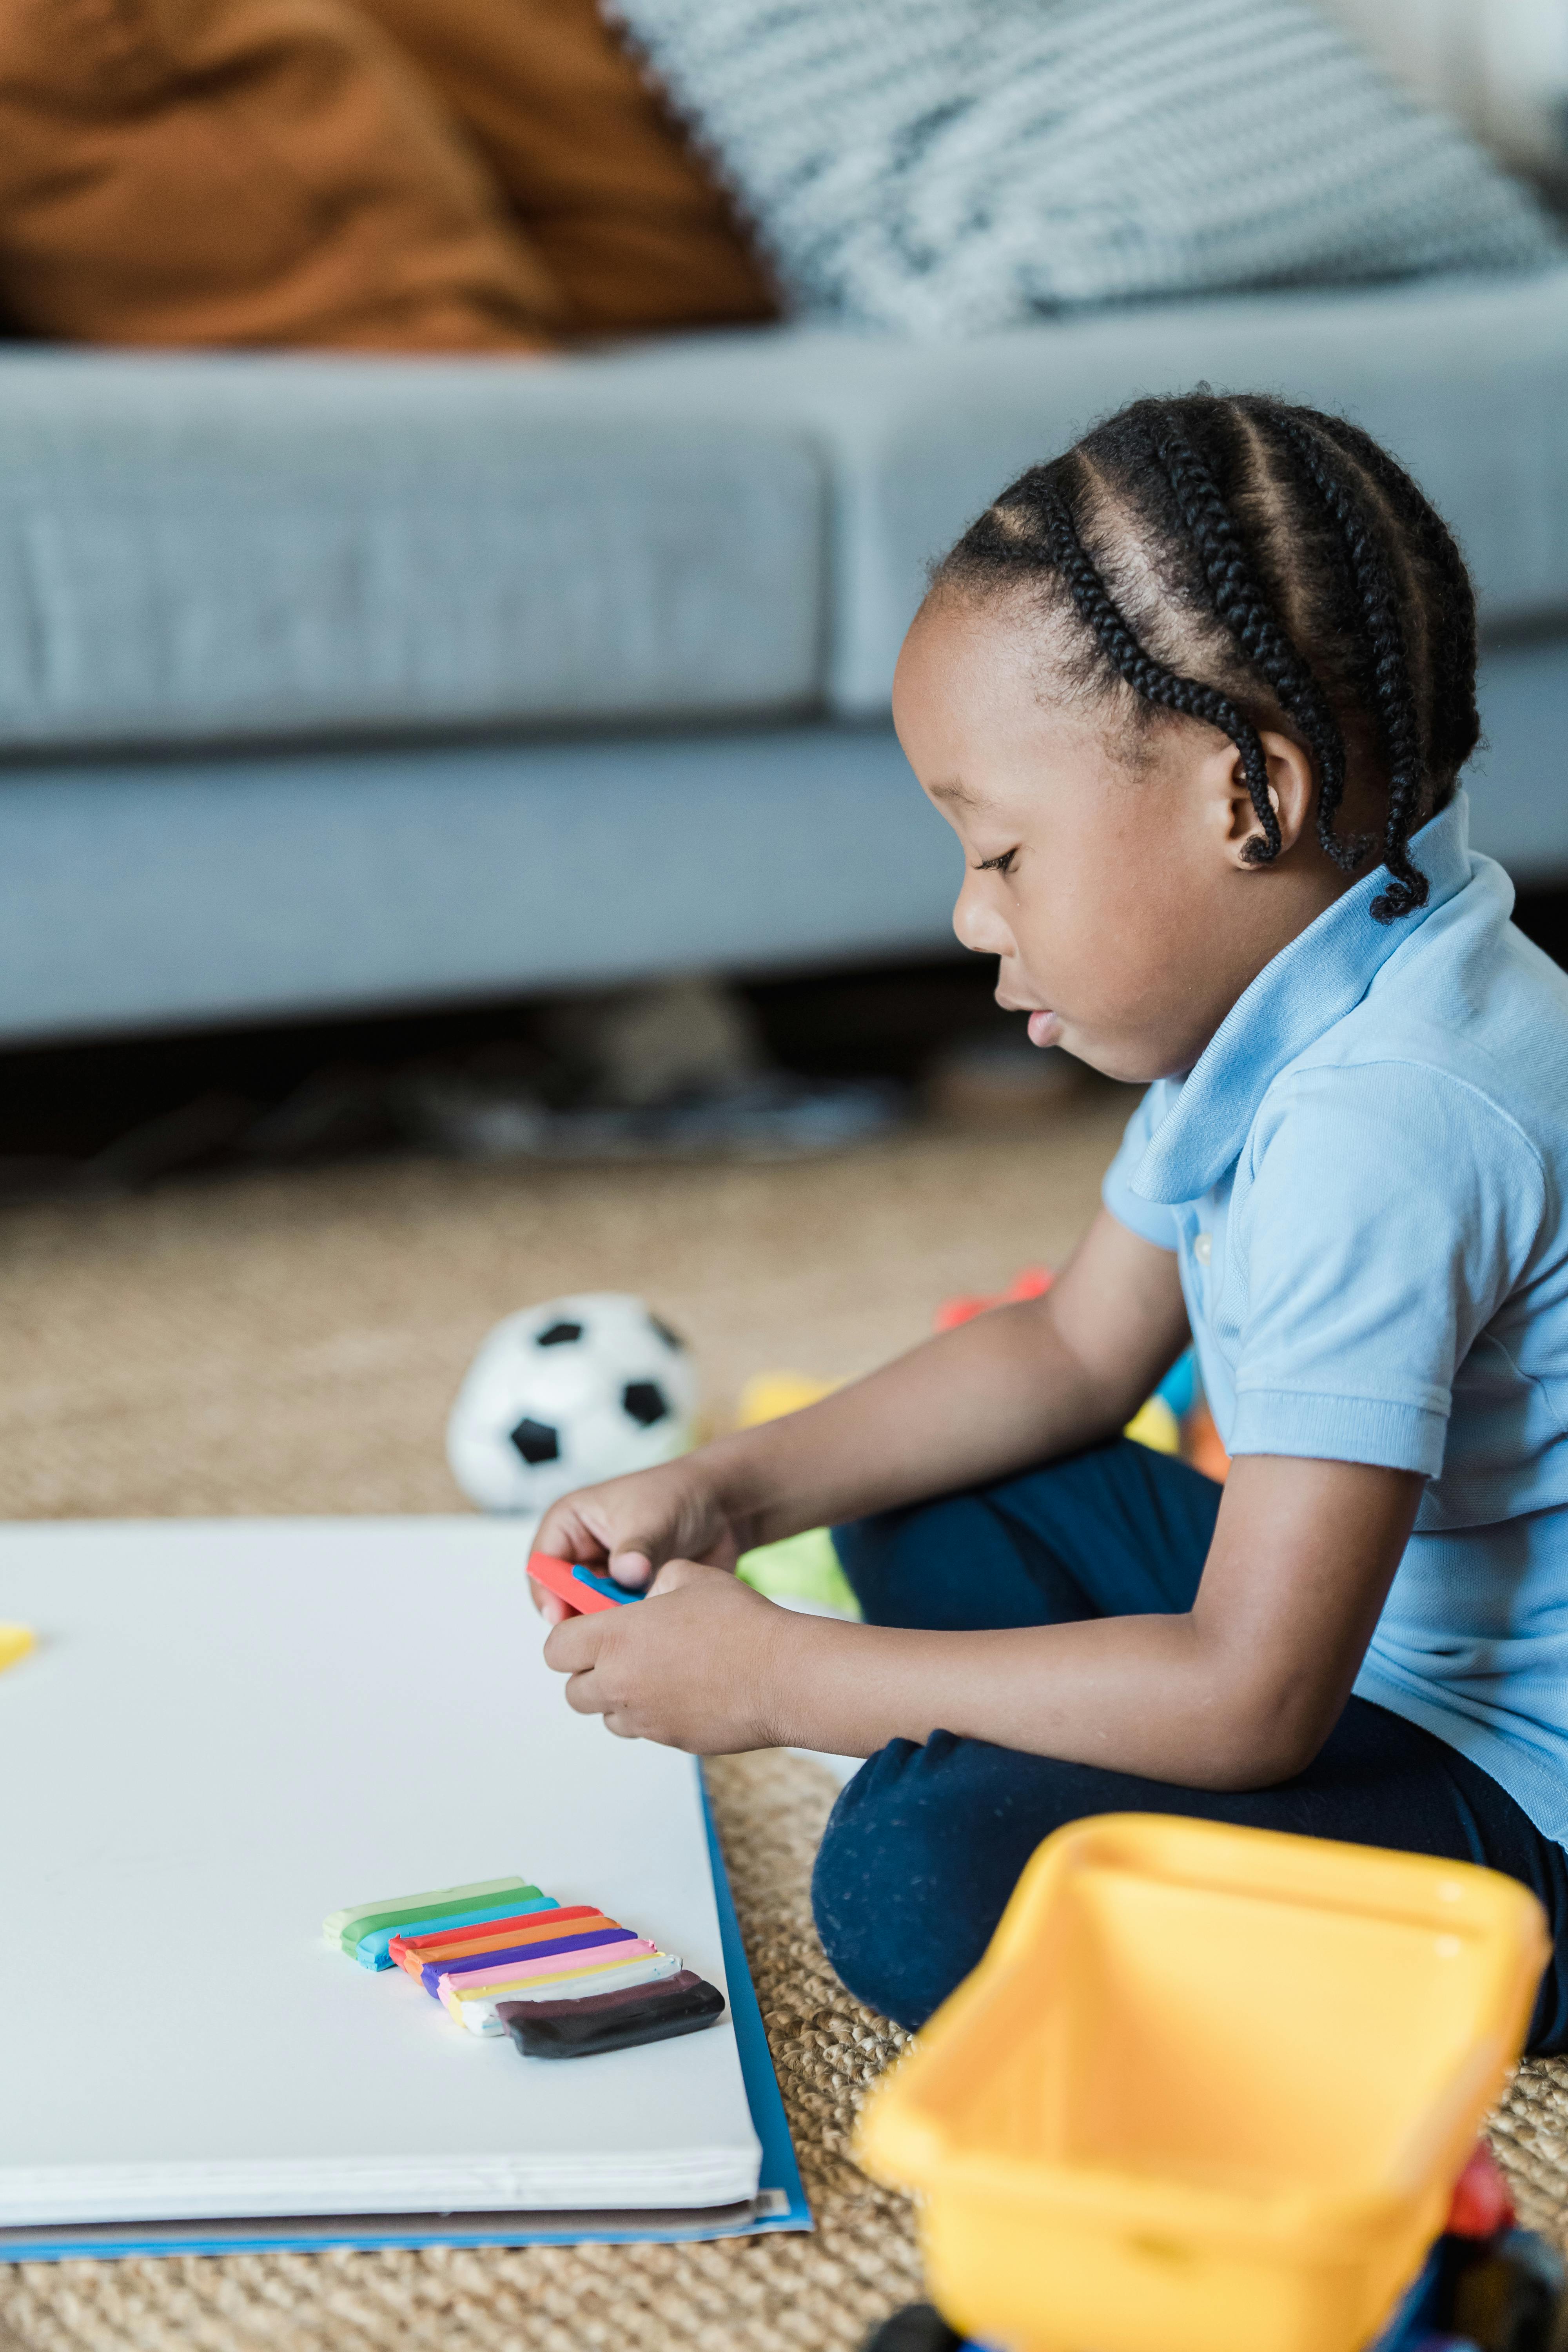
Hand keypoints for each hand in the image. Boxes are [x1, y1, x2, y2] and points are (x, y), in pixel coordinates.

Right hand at [528, 1458, 742, 1624]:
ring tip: (635, 1624)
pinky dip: (628, 1628)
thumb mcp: (652, 1518)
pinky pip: (617, 1621)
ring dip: (608, 1622)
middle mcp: (582, 1552)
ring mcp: (605, 1576)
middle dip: (581, 1614)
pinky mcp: (627, 1596)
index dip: (549, 1593)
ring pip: (590, 1613)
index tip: (564, 1618)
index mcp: (571, 1522)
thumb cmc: (679, 1494)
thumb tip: (627, 1573)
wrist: (723, 1507)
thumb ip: (637, 1549)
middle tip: (605, 1630)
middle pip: (563, 1596)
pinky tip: (648, 1630)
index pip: (542, 1565)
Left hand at [542, 1559, 789, 1751]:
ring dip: (618, 1698)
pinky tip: (684, 1691)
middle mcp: (619, 1684)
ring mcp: (644, 1719)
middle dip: (589, 1672)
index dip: (568, 1638)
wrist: (783, 1675)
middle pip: (573, 1691)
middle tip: (621, 1653)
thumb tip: (648, 1591)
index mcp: (614, 1638)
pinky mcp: (670, 1741)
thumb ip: (655, 1582)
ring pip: (607, 1716)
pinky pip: (644, 1730)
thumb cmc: (741, 1622)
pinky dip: (650, 1714)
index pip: (555, 1649)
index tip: (589, 1629)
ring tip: (655, 1672)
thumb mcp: (690, 1576)